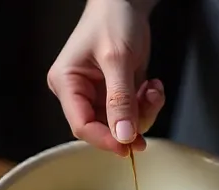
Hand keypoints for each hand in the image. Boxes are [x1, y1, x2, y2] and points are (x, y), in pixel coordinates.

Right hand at [47, 0, 164, 155]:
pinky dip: (147, 105)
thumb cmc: (113, 20)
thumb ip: (121, 100)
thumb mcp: (117, 60)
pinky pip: (133, 115)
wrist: (126, 4)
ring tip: (152, 89)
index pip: (81, 126)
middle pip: (105, 129)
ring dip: (144, 112)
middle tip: (149, 104)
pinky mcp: (115, 97)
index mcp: (66, 83)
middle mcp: (79, 93)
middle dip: (132, 122)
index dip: (105, 140)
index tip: (129, 145)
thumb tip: (123, 136)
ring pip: (123, 126)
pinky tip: (151, 85)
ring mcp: (98, 97)